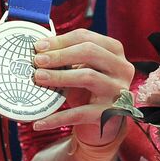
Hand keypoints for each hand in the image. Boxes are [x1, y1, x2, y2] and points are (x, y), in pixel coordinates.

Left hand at [29, 28, 135, 148]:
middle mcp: (121, 68)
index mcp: (115, 52)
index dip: (61, 40)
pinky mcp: (108, 113)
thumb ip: (69, 58)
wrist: (107, 122)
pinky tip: (38, 122)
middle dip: (60, 55)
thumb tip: (39, 50)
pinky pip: (79, 114)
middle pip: (90, 52)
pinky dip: (57, 118)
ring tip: (38, 77)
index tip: (38, 46)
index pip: (88, 38)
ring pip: (88, 77)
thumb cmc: (90, 89)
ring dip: (60, 76)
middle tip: (37, 60)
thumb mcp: (84, 69)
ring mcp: (117, 91)